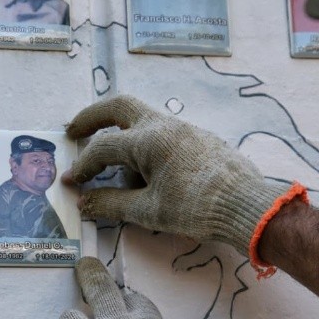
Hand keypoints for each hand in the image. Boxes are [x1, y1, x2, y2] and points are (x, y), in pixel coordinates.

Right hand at [65, 95, 288, 256]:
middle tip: (74, 131)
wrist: (248, 207)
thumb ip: (112, 203)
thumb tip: (85, 202)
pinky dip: (142, 144)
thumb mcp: (148, 211)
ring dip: (120, 132)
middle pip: (119, 106)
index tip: (71, 182)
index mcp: (148, 139)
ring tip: (113, 166)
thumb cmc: (196, 208)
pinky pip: (161, 132)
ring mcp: (183, 129)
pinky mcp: (198, 139)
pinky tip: (147, 172)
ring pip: (142, 118)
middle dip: (93, 117)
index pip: (103, 148)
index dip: (83, 165)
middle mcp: (164, 126)